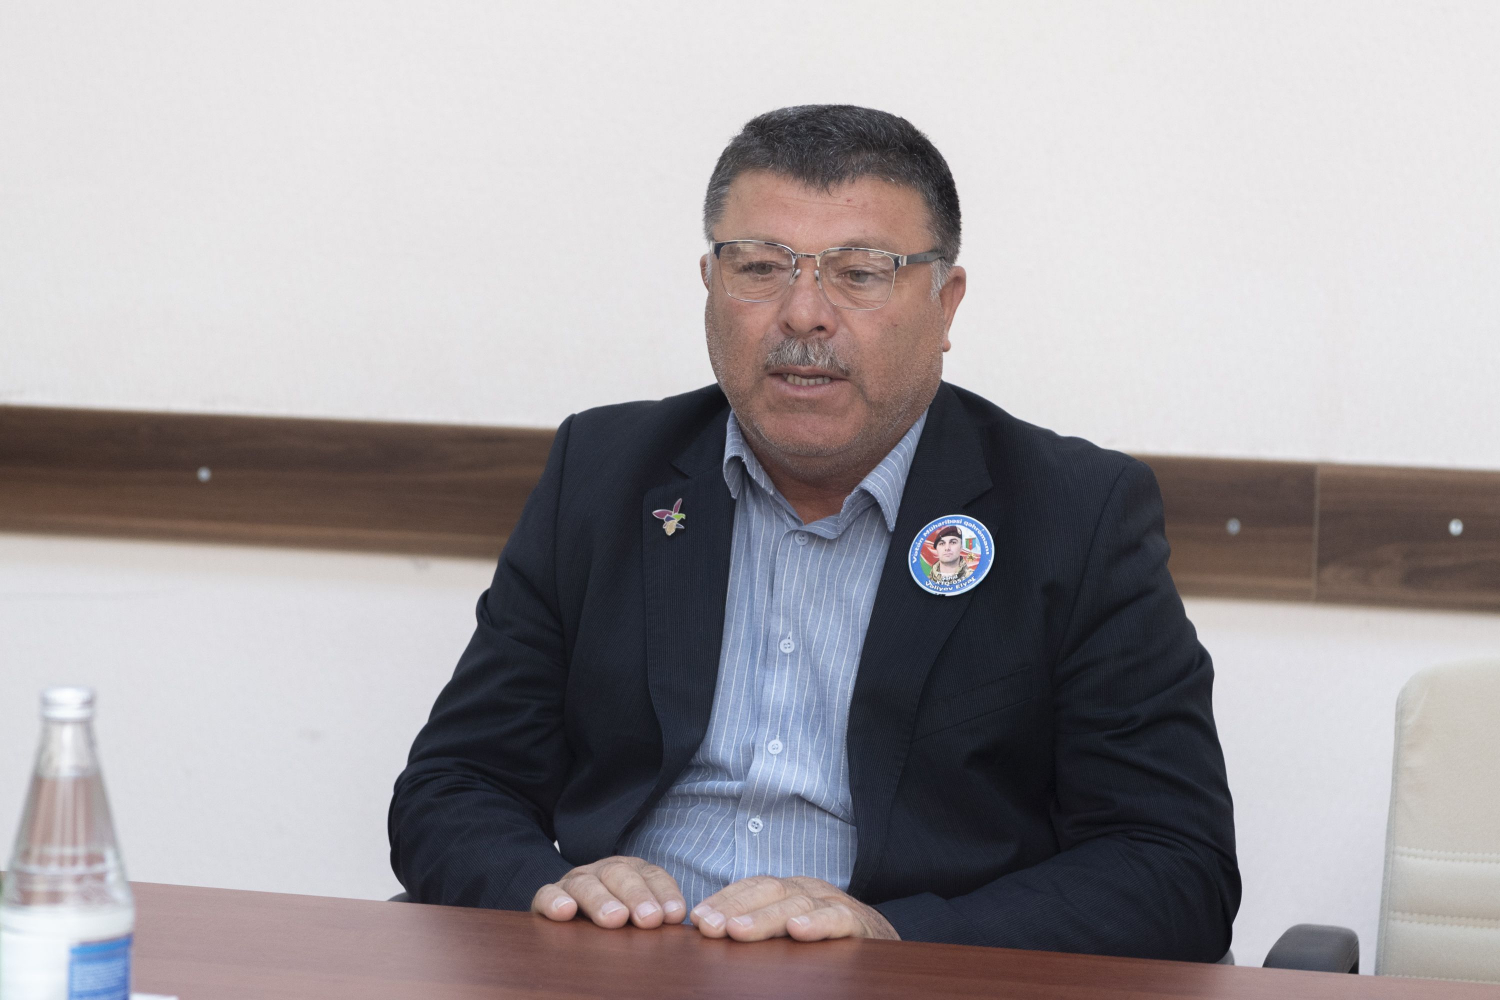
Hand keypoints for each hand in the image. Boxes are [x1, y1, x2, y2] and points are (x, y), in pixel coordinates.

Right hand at [531, 856, 686, 928]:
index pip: (652, 876)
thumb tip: (675, 924)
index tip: (673, 915)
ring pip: (586, 883)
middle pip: (620, 875)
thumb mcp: (638, 914)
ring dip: (601, 900)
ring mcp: (575, 881)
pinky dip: (555, 901)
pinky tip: (565, 912)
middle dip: (636, 896)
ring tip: (614, 919)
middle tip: (649, 919)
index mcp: (632, 872)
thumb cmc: (616, 916)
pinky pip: (547, 894)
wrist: (570, 909)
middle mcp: (604, 872)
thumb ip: (656, 915)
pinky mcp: (548, 896)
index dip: (664, 893)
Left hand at [689, 875, 898, 941]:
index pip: (752, 887)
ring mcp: (832, 903)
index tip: (696, 918)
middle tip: (707, 926)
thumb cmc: (824, 937)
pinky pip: (837, 918)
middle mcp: (808, 890)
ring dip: (764, 917)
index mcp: (789, 889)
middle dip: (734, 908)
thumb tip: (709, 933)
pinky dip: (817, 923)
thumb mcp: (787, 928)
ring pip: (796, 904)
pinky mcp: (857, 922)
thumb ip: (758, 927)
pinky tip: (797, 931)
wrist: (879, 938)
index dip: (724, 899)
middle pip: (768, 892)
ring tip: (737, 931)